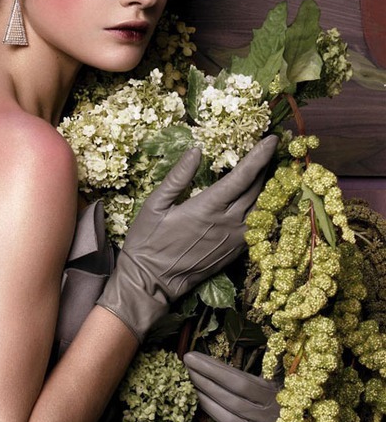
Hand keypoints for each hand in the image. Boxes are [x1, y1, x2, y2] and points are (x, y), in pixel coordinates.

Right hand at [96, 135, 277, 341]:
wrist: (152, 282)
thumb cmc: (148, 242)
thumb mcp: (154, 205)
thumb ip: (177, 177)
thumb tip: (196, 150)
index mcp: (208, 208)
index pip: (243, 176)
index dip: (260, 155)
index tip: (273, 138)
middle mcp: (228, 223)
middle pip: (258, 189)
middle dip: (268, 166)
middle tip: (273, 148)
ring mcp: (235, 239)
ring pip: (262, 208)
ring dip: (269, 186)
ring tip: (272, 167)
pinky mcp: (235, 251)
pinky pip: (257, 224)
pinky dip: (263, 207)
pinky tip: (261, 197)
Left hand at [184, 351, 279, 421]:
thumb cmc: (271, 406)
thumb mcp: (269, 386)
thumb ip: (257, 371)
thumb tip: (238, 351)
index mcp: (272, 389)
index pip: (240, 376)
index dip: (215, 367)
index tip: (193, 356)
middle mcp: (272, 408)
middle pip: (234, 390)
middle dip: (206, 375)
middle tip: (186, 364)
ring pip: (230, 408)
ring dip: (206, 393)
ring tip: (188, 381)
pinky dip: (214, 412)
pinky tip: (198, 403)